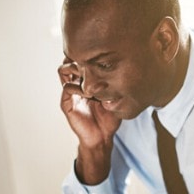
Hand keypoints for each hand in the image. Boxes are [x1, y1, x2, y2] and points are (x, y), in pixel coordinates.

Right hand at [58, 60, 120, 183]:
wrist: (102, 138)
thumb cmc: (110, 119)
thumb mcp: (116, 97)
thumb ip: (117, 82)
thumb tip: (130, 67)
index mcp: (86, 81)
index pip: (80, 59)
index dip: (88, 54)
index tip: (101, 56)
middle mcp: (76, 84)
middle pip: (69, 60)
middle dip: (80, 57)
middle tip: (94, 63)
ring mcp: (70, 93)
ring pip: (63, 70)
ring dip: (75, 69)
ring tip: (89, 75)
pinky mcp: (66, 104)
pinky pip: (67, 88)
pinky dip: (77, 86)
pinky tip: (89, 93)